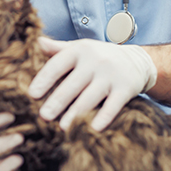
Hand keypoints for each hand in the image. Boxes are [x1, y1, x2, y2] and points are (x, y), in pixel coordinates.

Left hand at [28, 37, 156, 131]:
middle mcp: (95, 61)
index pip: (58, 65)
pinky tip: (92, 129)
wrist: (138, 60)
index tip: (32, 94)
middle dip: (57, 101)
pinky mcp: (126, 88)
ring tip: (63, 127)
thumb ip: (58, 48)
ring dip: (76, 113)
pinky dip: (104, 117)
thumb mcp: (80, 48)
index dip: (44, 79)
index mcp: (79, 50)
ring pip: (90, 96)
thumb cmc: (99, 56)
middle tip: (43, 116)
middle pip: (73, 84)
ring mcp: (111, 75)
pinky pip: (113, 105)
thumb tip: (37, 42)